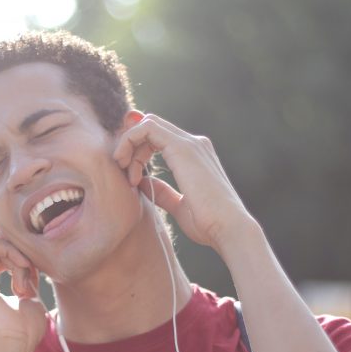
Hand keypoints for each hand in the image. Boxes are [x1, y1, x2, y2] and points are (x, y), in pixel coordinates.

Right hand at [0, 235, 46, 351]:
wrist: (11, 344)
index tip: (36, 277)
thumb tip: (26, 255)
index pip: (3, 253)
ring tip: (25, 282)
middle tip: (32, 278)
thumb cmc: (22, 329)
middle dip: (21, 256)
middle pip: (0, 245)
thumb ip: (23, 272)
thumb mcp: (27, 292)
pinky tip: (21, 269)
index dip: (23, 257)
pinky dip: (10, 251)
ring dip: (18, 257)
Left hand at [112, 113, 254, 251]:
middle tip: (123, 170)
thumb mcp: (180, 206)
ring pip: (147, 124)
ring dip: (128, 144)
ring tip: (126, 172)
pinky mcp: (181, 147)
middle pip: (151, 126)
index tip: (130, 175)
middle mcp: (194, 143)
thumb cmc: (208, 223)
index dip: (137, 149)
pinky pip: (147, 128)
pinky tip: (126, 164)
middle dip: (131, 144)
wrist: (228, 228)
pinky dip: (129, 140)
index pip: (159, 136)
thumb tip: (143, 181)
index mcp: (195, 155)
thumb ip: (163, 191)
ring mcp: (189, 143)